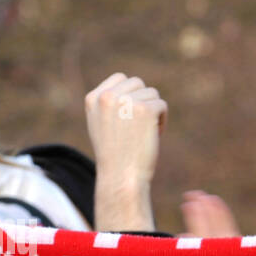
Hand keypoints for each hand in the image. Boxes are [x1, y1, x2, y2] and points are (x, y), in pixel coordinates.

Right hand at [85, 73, 166, 192]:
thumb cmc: (114, 155)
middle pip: (138, 84)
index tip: (132, 115)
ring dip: (154, 111)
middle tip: (141, 126)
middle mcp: (108, 96)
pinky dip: (162, 120)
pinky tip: (154, 135)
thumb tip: (131, 87)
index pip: (120, 79)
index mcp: (93, 98)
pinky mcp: (146, 110)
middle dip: (144, 102)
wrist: (122, 176)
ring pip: (152, 93)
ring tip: (146, 132)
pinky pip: (162, 105)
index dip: (131, 94)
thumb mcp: (101, 125)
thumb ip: (110, 104)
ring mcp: (127, 101)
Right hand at [181, 191, 255, 255]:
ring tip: (192, 201)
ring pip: (207, 245)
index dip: (220, 218)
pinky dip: (195, 251)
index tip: (212, 199)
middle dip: (206, 215)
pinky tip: (186, 235)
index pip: (229, 237)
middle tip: (195, 194)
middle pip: (215, 236)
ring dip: (200, 223)